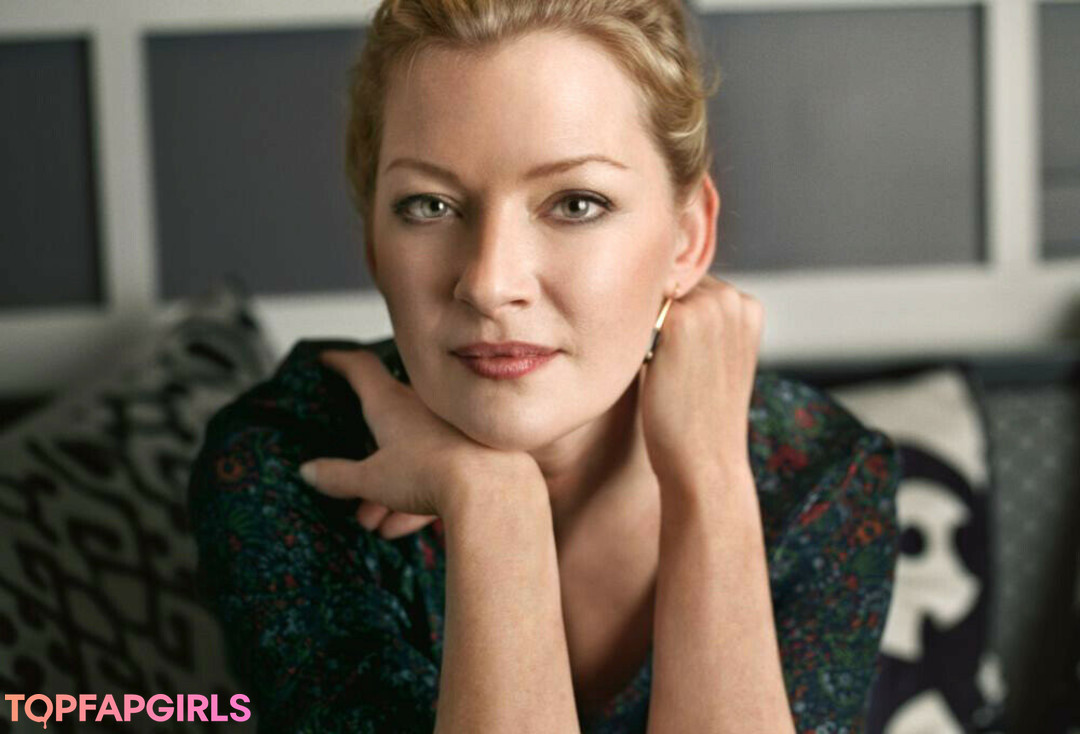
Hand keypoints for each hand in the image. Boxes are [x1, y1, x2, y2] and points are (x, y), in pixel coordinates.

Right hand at [299, 348, 541, 538]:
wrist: (491, 490)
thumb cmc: (430, 472)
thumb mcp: (372, 478)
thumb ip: (338, 476)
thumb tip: (307, 471)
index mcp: (392, 403)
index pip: (361, 369)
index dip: (341, 362)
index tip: (327, 360)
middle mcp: (422, 410)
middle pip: (386, 420)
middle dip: (365, 451)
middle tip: (348, 474)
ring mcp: (448, 432)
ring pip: (410, 456)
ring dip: (387, 488)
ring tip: (370, 521)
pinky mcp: (470, 458)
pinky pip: (436, 477)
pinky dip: (414, 501)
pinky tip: (397, 529)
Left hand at [638, 274, 763, 492]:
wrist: (705, 461)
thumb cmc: (702, 417)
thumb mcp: (717, 359)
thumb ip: (703, 323)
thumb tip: (661, 294)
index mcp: (749, 306)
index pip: (692, 286)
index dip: (670, 316)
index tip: (668, 353)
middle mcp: (733, 298)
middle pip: (670, 284)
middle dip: (655, 314)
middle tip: (658, 362)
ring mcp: (708, 306)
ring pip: (651, 295)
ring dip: (640, 323)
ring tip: (654, 367)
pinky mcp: (678, 321)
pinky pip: (636, 312)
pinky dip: (628, 335)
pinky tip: (642, 367)